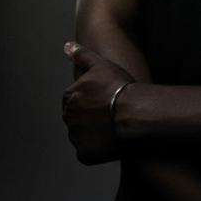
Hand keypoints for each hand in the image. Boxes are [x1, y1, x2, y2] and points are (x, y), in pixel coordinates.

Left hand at [61, 41, 134, 164]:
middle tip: (110, 115)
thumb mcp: (101, 64)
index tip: (104, 100)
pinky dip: (97, 149)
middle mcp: (68, 118)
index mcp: (69, 97)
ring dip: (93, 133)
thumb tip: (66, 46)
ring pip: (82, 136)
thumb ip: (81, 55)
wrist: (134, 113)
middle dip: (90, 117)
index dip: (90, 100)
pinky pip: (88, 153)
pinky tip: (111, 141)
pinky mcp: (85, 155)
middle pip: (77, 118)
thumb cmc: (119, 87)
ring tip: (113, 128)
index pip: (74, 100)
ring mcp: (76, 138)